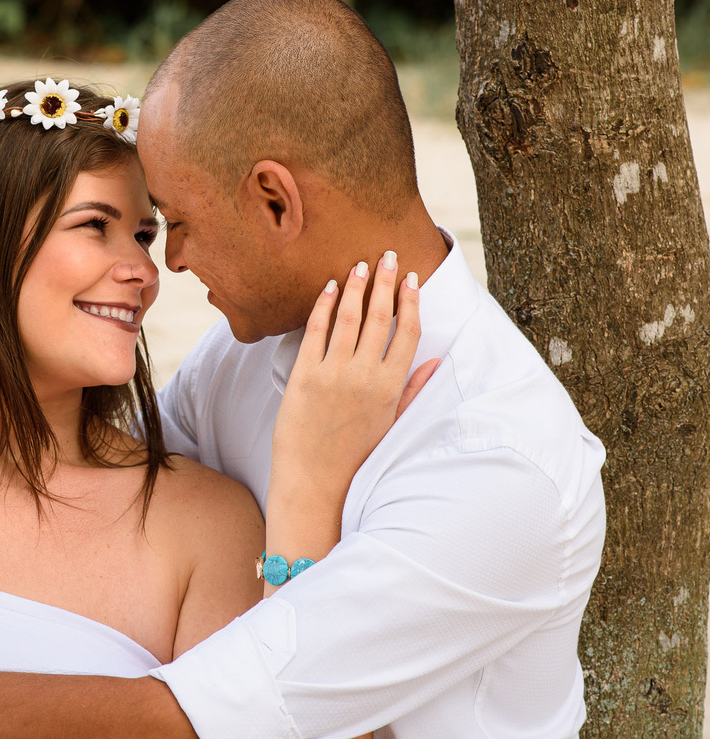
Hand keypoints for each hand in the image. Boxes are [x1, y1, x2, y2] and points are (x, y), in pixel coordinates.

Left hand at [271, 252, 438, 516]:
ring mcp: (333, 375)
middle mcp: (364, 377)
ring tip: (361, 265)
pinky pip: (315, 331)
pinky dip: (324, 306)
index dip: (410, 301)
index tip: (411, 278)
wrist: (315, 484)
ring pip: (349, 318)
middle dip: (385, 282)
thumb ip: (414, 390)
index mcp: (391, 388)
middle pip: (380, 317)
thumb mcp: (393, 425)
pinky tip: (330, 288)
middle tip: (388, 255)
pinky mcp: (303, 376)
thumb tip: (435, 360)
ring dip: (356, 287)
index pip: (407, 332)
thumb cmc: (356, 457)